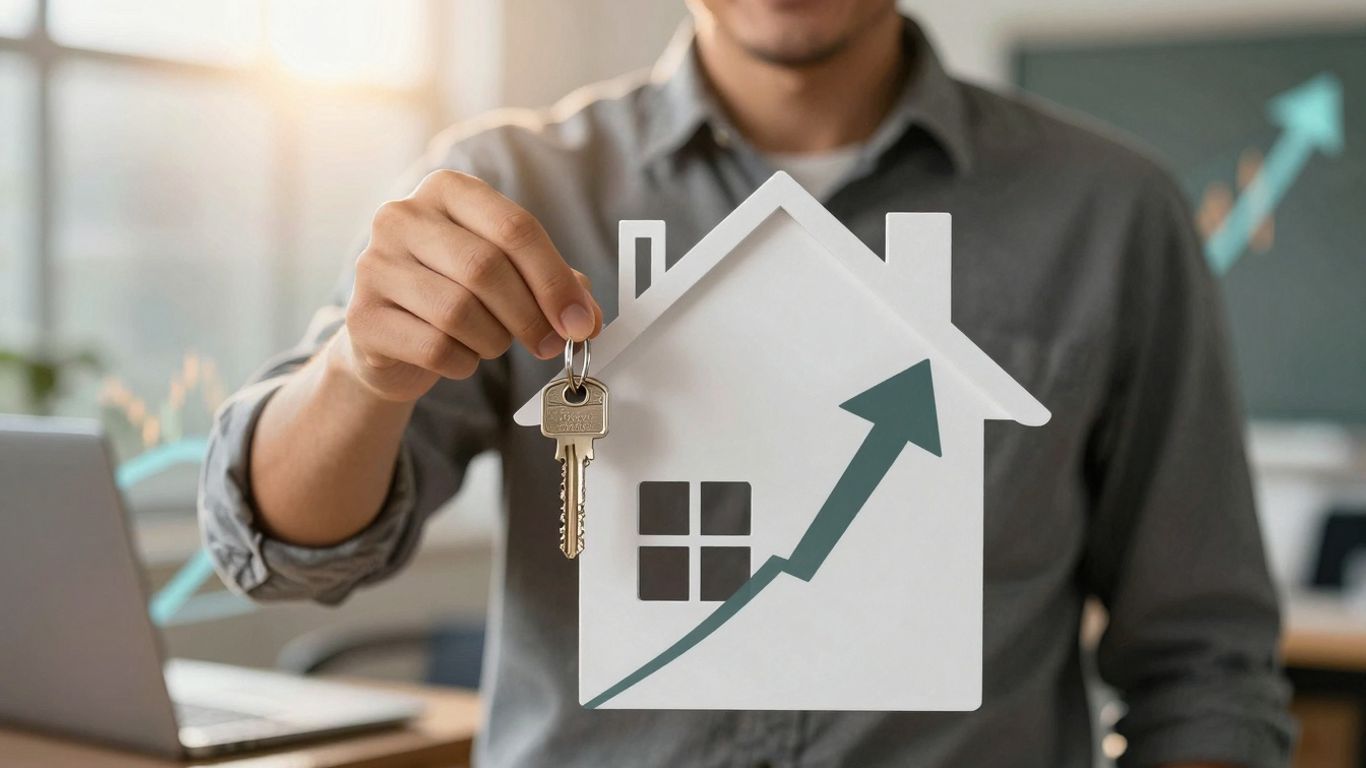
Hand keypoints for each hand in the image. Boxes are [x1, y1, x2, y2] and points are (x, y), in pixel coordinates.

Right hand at [338, 170, 602, 401]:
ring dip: (493, 340)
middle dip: (530, 316)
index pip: (515, 228)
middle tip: (549, 344)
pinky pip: (434, 347)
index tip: (580, 321)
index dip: (555, 281)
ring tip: (492, 343)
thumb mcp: (511, 275)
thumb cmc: (458, 293)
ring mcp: (373, 264)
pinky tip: (460, 357)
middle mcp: (402, 216)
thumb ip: (555, 286)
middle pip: (487, 268)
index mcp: (447, 190)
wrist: (390, 337)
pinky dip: (462, 362)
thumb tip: (586, 318)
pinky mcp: (361, 317)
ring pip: (458, 312)